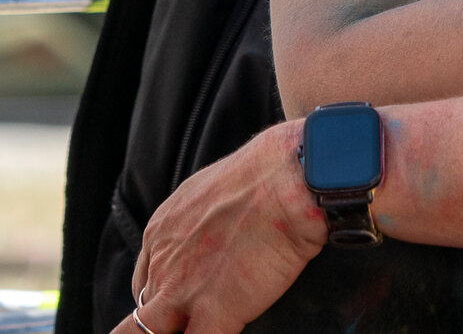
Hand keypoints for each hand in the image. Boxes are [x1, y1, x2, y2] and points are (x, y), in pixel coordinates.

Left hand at [114, 122, 326, 333]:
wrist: (289, 178)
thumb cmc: (268, 172)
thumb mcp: (214, 187)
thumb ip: (204, 214)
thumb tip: (222, 221)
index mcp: (161, 231)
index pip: (147, 279)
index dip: (164, 294)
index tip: (183, 298)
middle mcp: (164, 264)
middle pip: (144, 312)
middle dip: (165, 318)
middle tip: (190, 313)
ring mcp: (183, 292)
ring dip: (172, 330)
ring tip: (201, 319)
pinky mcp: (215, 312)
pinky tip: (225, 326)